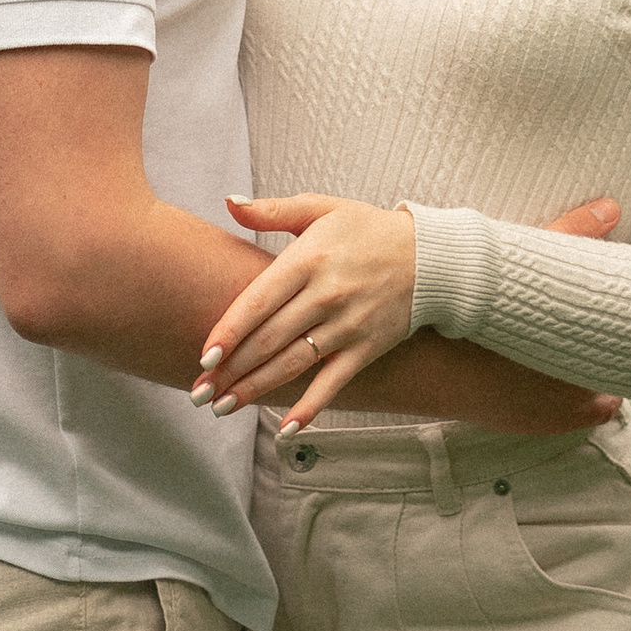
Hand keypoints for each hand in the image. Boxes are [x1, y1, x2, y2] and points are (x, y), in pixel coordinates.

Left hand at [191, 187, 623, 430]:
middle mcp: (326, 295)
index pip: (259, 301)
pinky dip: (309, 408)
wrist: (432, 257)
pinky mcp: (366, 349)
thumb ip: (271, 209)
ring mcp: (347, 326)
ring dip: (256, 390)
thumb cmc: (367, 229)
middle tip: (199, 394)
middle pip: (270, 339)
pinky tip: (285, 429)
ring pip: (293, 364)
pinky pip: (333, 384)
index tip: (203, 358)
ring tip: (224, 408)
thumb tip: (228, 201)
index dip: (229, 332)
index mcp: (308, 258)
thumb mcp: (321, 207)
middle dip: (232, 370)